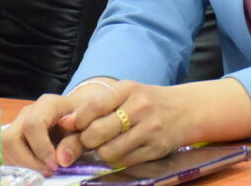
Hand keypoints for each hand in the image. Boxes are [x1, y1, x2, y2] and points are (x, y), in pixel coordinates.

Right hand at [1, 78, 120, 174]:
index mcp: (47, 104)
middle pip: (11, 138)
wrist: (78, 116)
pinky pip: (4, 153)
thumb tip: (61, 160)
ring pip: (4, 147)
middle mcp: (27, 112)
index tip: (55, 165)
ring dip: (21, 164)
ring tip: (42, 170)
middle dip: (27, 161)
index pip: (32, 125)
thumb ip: (75, 143)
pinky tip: (34, 168)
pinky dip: (17, 164)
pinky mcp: (13, 137)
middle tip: (47, 171)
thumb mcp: (85, 130)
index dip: (41, 148)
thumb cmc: (81, 121)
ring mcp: (17, 124)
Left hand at [54, 80, 190, 167]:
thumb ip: (96, 106)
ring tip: (107, 143)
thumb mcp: (125, 94)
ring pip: (108, 151)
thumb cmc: (148, 101)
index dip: (78, 120)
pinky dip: (117, 159)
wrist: (185, 110)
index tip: (76, 125)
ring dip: (101, 151)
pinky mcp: (155, 149)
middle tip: (90, 138)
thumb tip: (64, 123)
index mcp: (129, 89)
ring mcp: (149, 129)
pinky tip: (122, 149)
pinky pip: (124, 161)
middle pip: (96, 133)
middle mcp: (140, 107)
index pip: (93, 106)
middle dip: (87, 140)